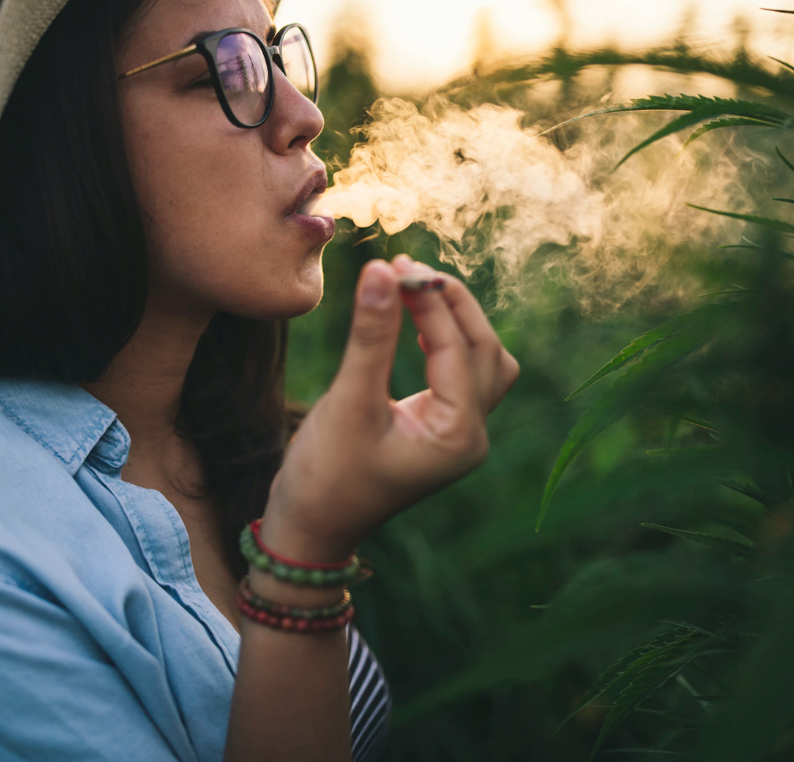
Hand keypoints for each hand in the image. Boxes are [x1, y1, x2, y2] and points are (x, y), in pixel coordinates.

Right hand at [261, 255, 519, 561]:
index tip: (393, 263)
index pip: (457, 348)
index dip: (429, 300)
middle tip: (405, 267)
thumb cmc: (325, 476)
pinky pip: (460, 373)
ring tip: (412, 288)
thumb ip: (370, 335)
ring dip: (454, 320)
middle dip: (449, 304)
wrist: (309, 530)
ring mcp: (458, 435)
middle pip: (485, 349)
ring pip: (481, 360)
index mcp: (459, 436)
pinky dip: (443, 341)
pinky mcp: (439, 430)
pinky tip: (411, 322)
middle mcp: (471, 436)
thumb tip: (380, 270)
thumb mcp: (347, 401)